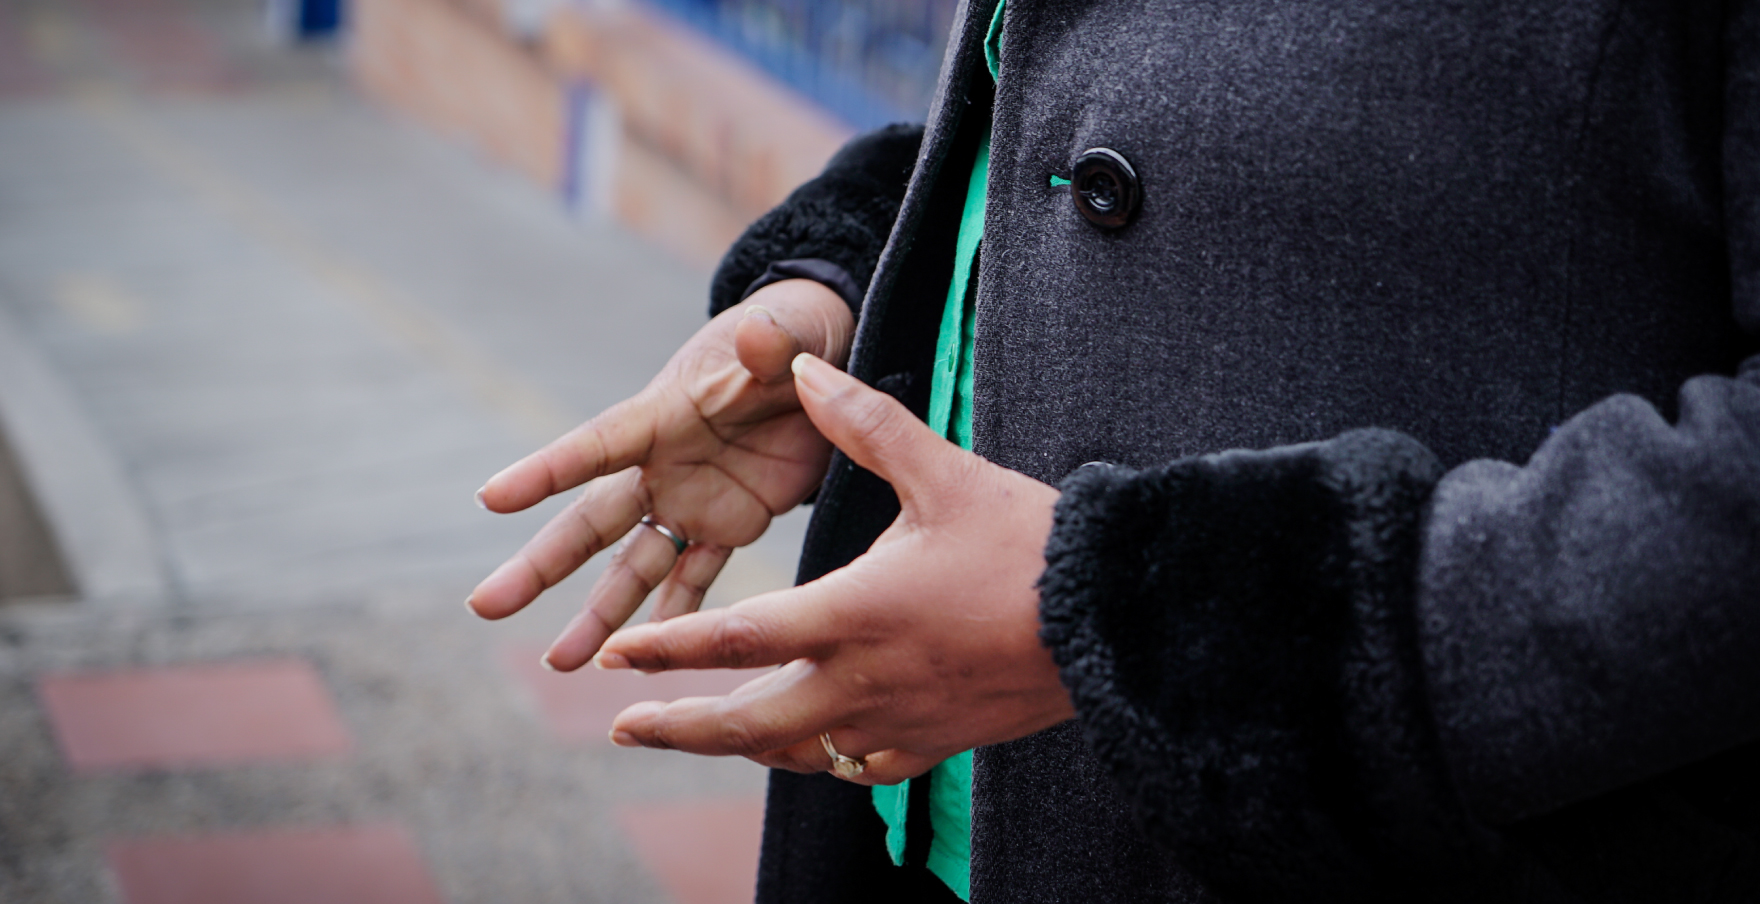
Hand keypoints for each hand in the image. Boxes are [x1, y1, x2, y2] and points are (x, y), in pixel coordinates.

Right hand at [467, 280, 853, 669]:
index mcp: (664, 413)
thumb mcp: (784, 334)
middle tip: (485, 606)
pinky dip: (673, 620)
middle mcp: (662, 464)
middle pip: (592, 522)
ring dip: (598, 614)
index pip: (597, 444)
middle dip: (541, 566)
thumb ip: (768, 342)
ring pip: (632, 566)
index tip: (490, 498)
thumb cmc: (789, 335)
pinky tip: (645, 662)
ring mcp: (690, 499)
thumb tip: (758, 332)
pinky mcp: (730, 524)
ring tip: (560, 664)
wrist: (819, 360)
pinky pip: (695, 578)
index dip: (547, 470)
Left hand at [594, 353, 1074, 783]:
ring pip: (798, 753)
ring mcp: (900, 719)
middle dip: (678, 728)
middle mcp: (865, 678)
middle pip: (749, 724)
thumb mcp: (942, 473)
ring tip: (701, 733)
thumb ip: (864, 425)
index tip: (616, 658)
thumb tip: (803, 371)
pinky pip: (859, 764)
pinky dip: (820, 758)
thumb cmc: (1027, 542)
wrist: (1115, 618)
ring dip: (741, 745)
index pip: (739, 638)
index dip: (668, 650)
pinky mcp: (937, 741)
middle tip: (624, 728)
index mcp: (855, 611)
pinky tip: (810, 746)